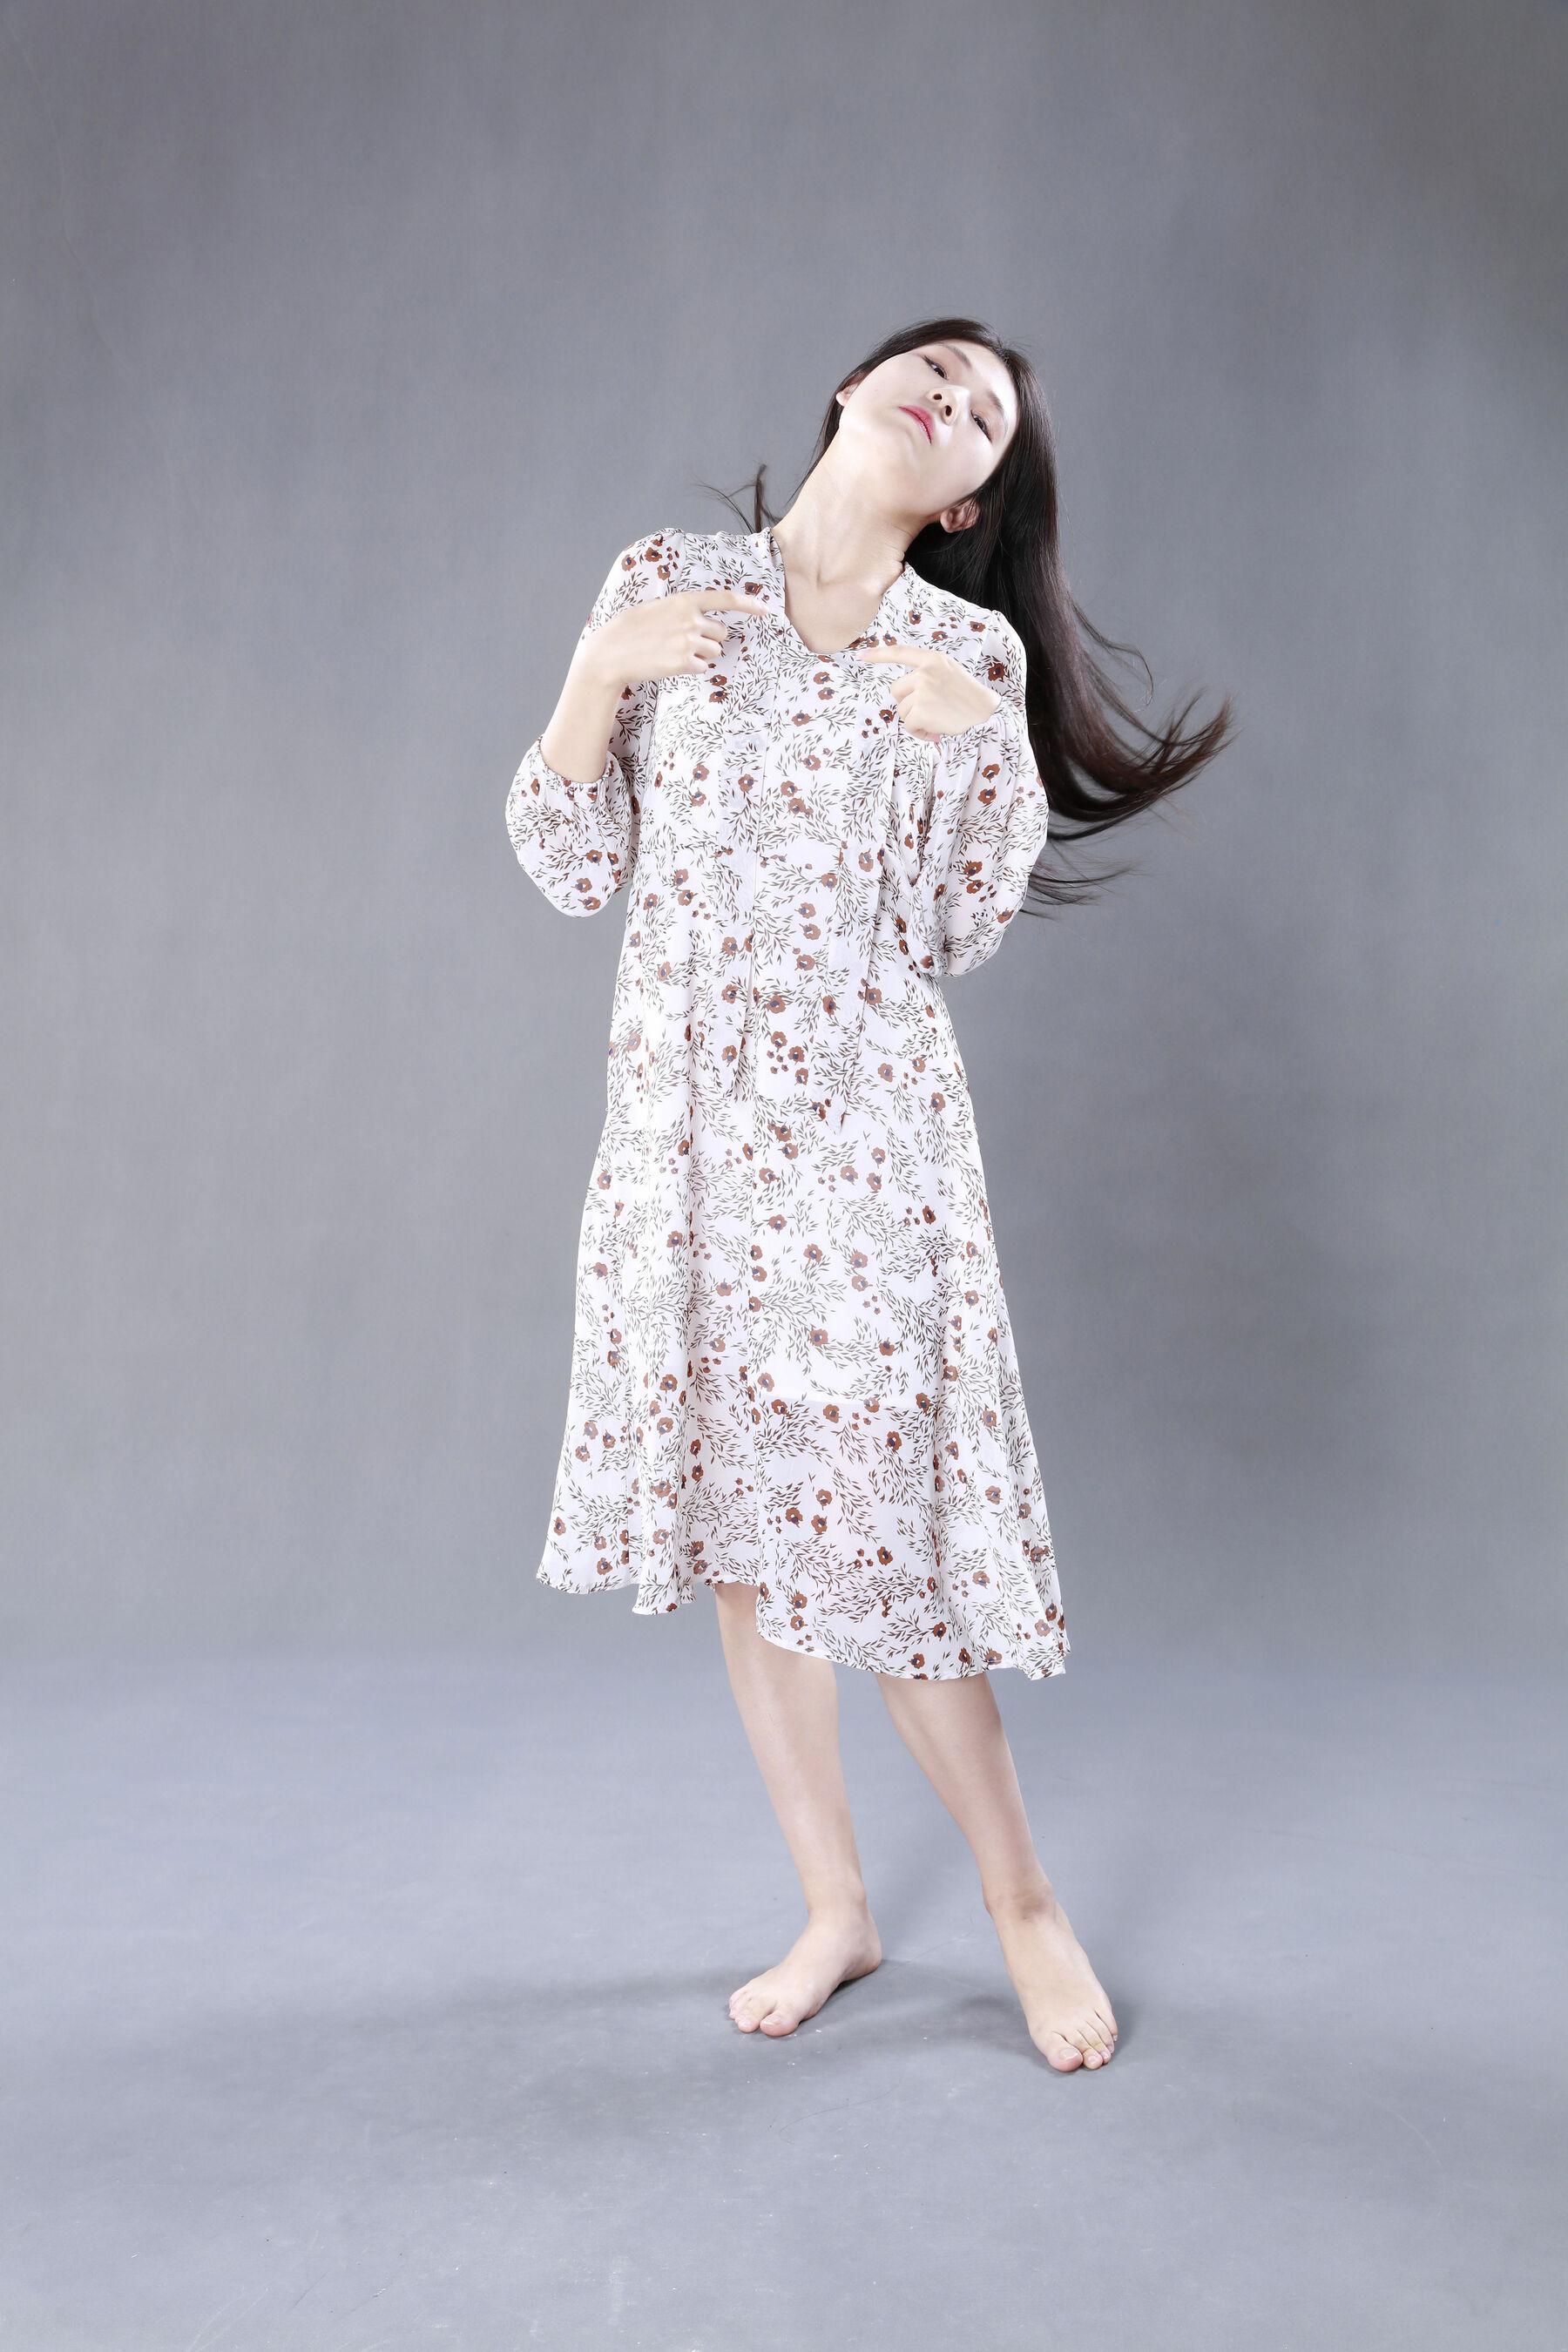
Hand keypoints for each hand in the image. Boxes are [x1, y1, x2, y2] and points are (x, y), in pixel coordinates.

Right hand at [579, 587, 763, 693]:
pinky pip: (702, 668)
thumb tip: (703, 620)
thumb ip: (683, 610)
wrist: (613, 652)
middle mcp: (691, 619)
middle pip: (721, 633)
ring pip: (714, 652)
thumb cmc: (633, 629)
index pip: (725, 598)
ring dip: (700, 655)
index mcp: (685, 600)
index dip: (749, 604)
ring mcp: (689, 641)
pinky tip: (670, 664)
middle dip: (709, 639)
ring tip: (674, 652)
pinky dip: (690, 669)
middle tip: (683, 642)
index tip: (766, 610)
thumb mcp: (659, 608)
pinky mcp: (684, 662)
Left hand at [858, 642, 1001, 742]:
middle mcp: (925, 672)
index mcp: (933, 659)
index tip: (862, 655)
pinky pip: (908, 725)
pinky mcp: (920, 709)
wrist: (986, 714)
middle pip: (896, 690)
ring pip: (902, 710)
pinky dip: (919, 732)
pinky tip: (935, 730)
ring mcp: (922, 690)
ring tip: (937, 721)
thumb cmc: (969, 698)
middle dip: (907, 703)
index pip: (901, 652)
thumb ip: (928, 675)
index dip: (879, 654)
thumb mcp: (950, 673)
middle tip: (929, 711)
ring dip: (915, 720)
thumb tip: (905, 697)